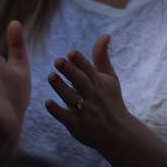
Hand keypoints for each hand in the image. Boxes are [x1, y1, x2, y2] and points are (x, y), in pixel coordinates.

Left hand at [45, 35, 134, 152]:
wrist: (118, 132)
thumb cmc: (111, 100)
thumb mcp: (110, 78)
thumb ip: (102, 57)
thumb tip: (105, 34)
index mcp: (99, 83)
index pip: (89, 70)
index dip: (80, 61)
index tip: (71, 52)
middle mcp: (92, 96)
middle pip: (80, 82)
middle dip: (70, 71)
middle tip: (57, 61)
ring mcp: (85, 111)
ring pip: (71, 98)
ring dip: (61, 87)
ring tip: (50, 76)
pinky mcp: (77, 125)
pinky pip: (66, 117)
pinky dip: (57, 110)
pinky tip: (48, 103)